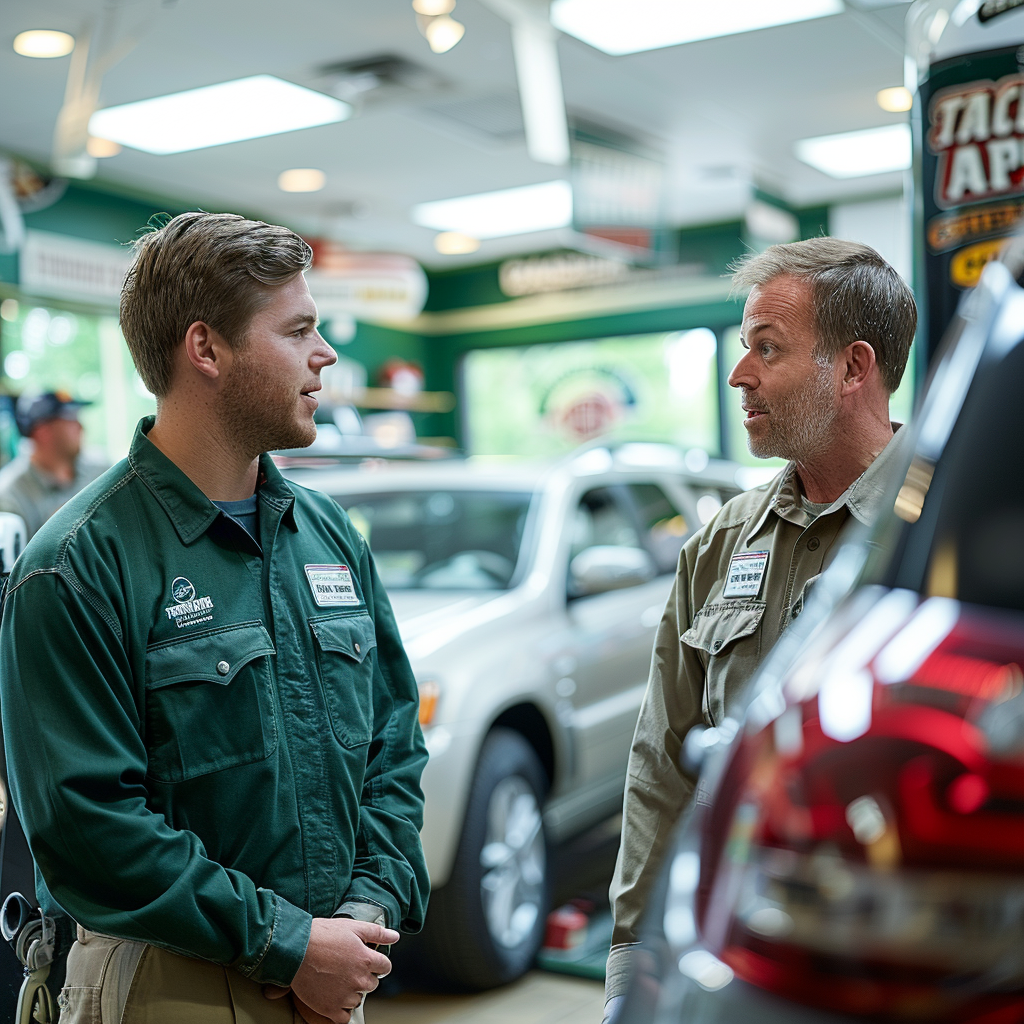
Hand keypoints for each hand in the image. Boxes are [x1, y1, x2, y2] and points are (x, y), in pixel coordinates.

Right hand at [264, 917, 398, 1022]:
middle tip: (348, 968)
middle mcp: (359, 980)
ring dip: (352, 992)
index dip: (378, 963)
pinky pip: (343, 1017)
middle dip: (364, 977)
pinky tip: (334, 997)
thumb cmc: (323, 935)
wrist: (295, 949)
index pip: (385, 967)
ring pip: (358, 1000)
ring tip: (338, 980)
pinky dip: (341, 1010)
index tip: (370, 961)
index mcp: (367, 959)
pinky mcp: (329, 1008)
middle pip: (372, 984)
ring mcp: (344, 996)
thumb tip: (395, 937)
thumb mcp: (353, 927)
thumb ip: (377, 933)